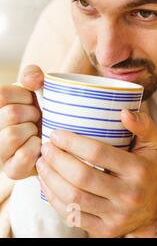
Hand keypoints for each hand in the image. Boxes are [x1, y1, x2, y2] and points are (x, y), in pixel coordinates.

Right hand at [0, 65, 43, 179]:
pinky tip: (40, 145)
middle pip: (10, 113)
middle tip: (38, 118)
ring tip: (37, 132)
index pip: (2, 94)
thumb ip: (32, 75)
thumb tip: (32, 80)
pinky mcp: (12, 170)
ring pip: (13, 134)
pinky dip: (37, 147)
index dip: (24, 96)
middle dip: (33, 113)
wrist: (61, 141)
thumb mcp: (38, 90)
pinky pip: (24, 154)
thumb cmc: (46, 112)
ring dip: (34, 130)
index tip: (32, 102)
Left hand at [36, 110, 156, 237]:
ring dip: (50, 178)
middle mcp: (128, 195)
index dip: (72, 142)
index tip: (57, 134)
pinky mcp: (104, 230)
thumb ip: (143, 125)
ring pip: (73, 198)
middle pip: (81, 177)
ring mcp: (115, 215)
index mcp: (138, 170)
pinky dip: (54, 198)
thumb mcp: (153, 144)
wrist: (154, 209)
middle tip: (46, 147)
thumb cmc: (148, 170)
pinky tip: (47, 184)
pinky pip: (72, 215)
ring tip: (42, 163)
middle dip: (57, 160)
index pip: (98, 153)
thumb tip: (123, 112)